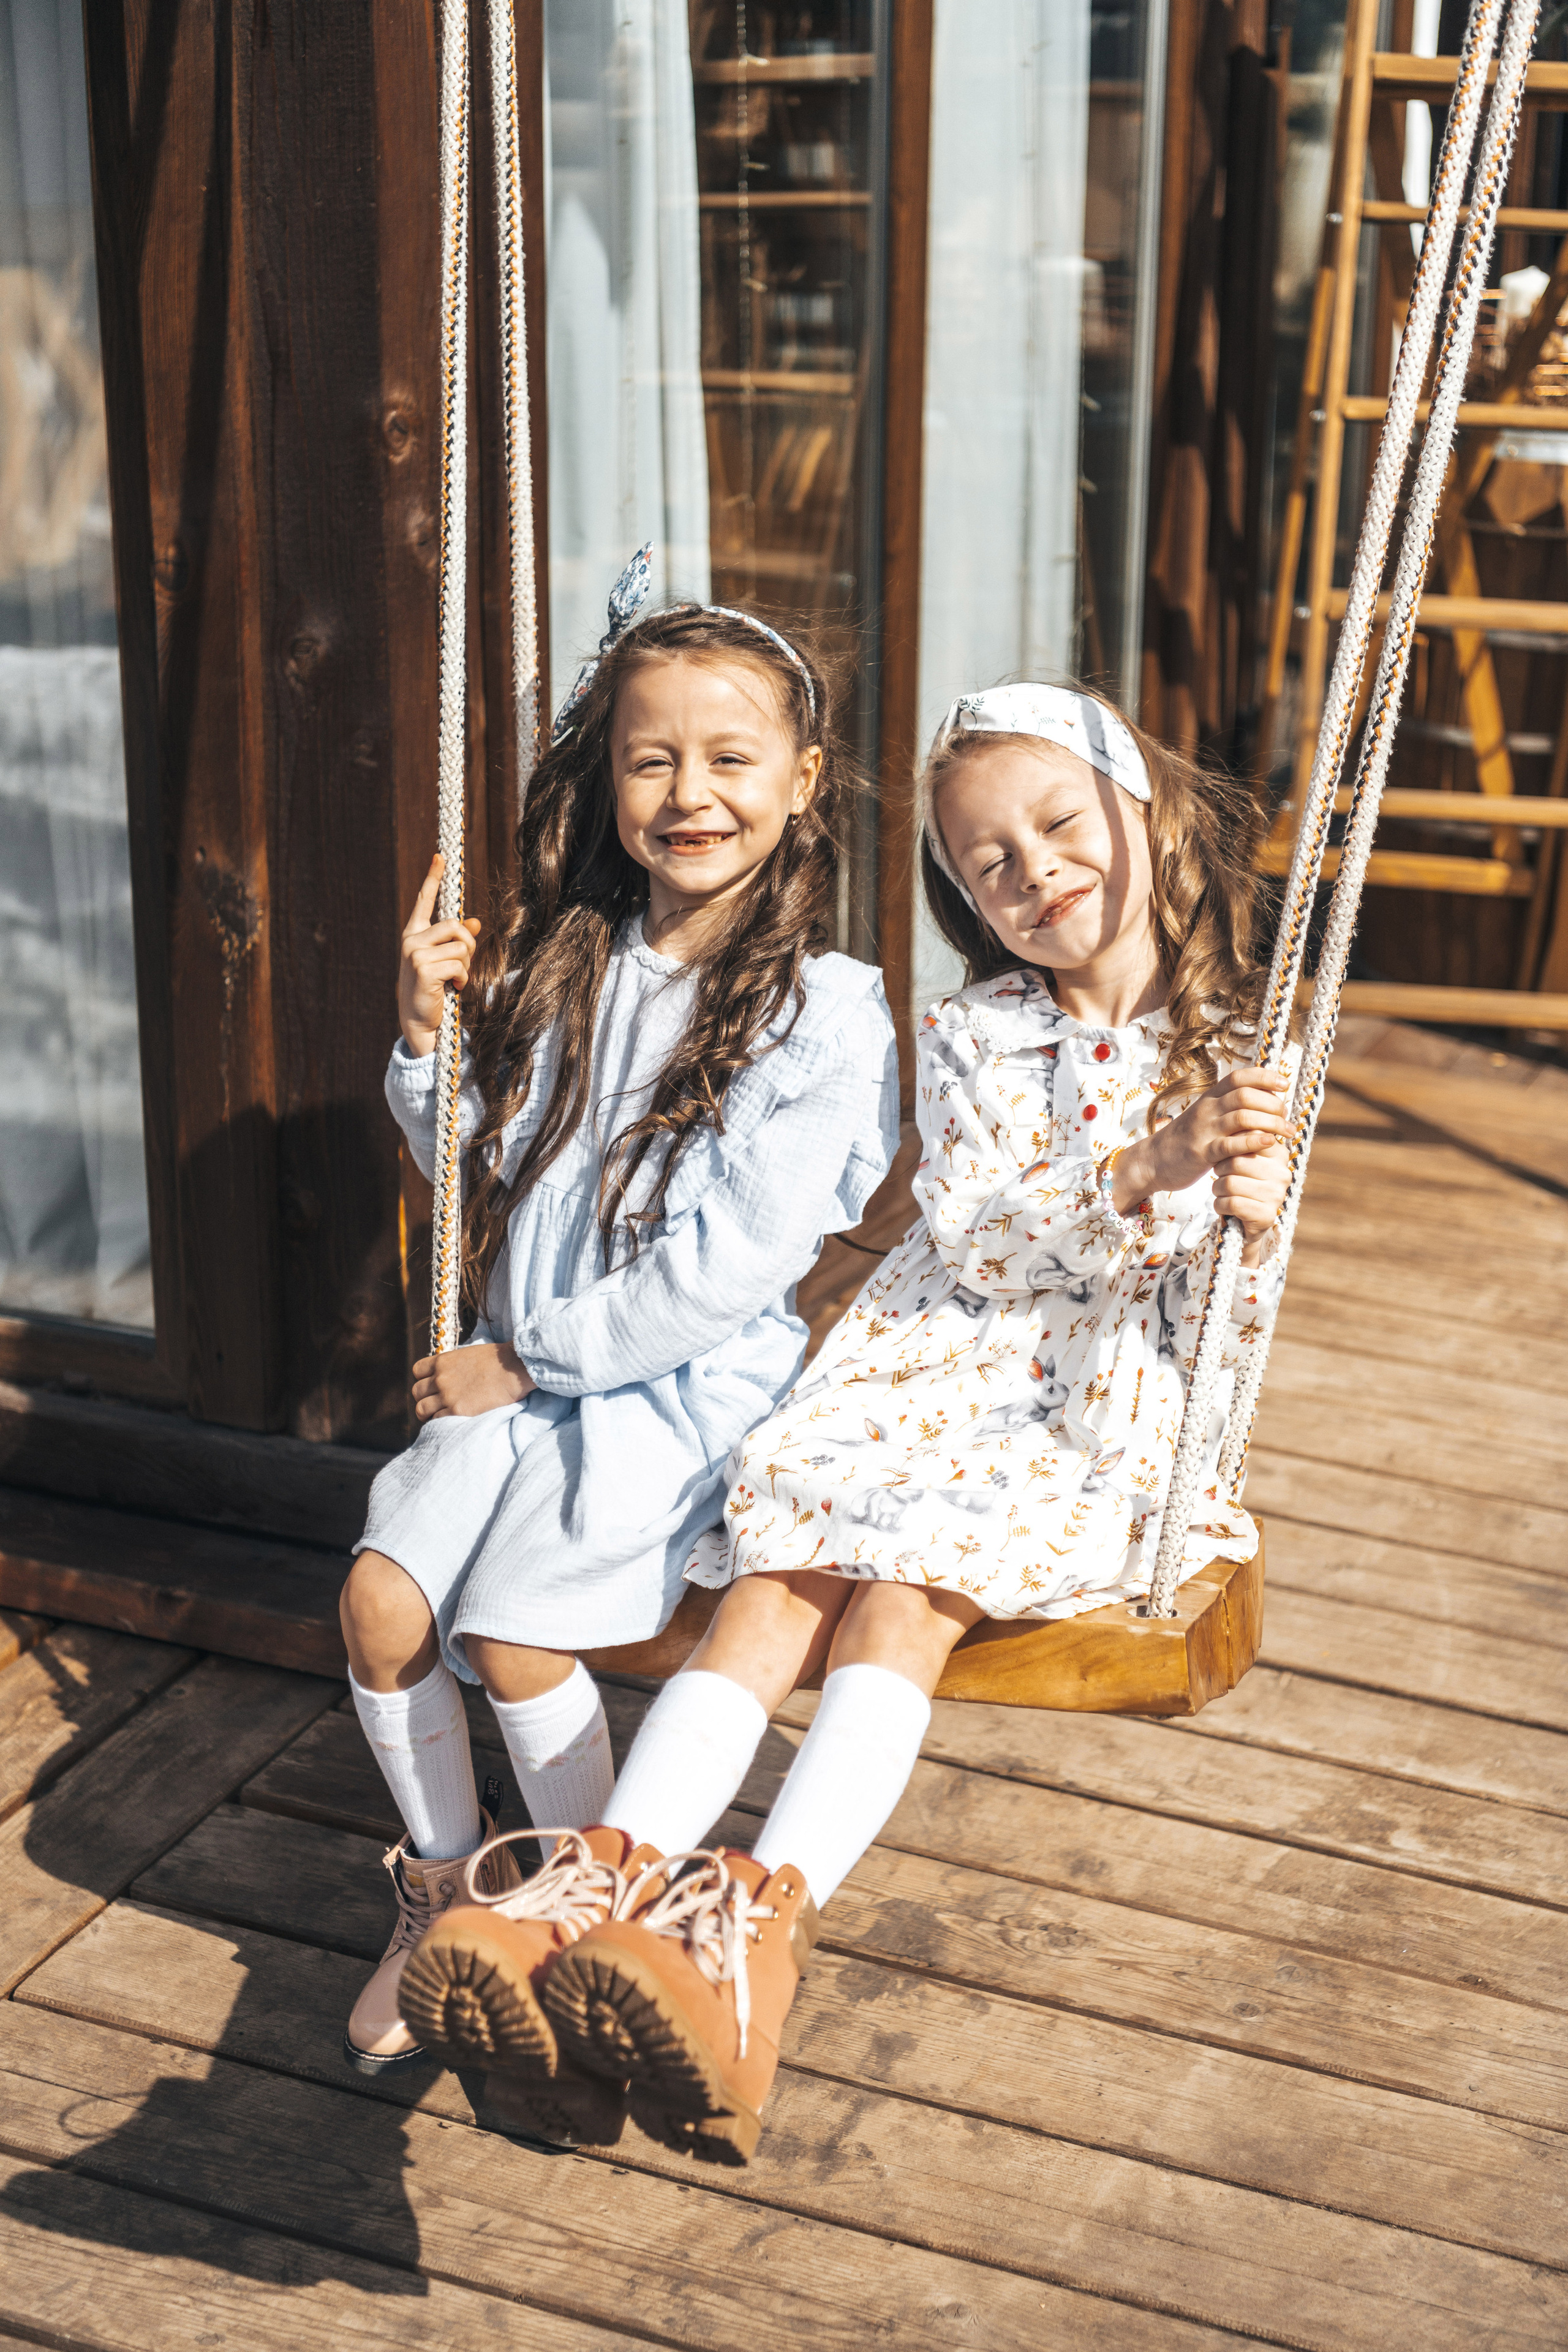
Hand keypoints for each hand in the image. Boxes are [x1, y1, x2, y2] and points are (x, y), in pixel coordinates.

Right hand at [399, 853, 481, 1056]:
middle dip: (468, 946)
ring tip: (454, 980)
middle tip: (463, 965)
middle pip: (455, 925)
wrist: (421, 1021)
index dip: (433, 877)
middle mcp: (411, 940)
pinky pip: (459, 964)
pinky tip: (452, 988)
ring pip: (460, 946)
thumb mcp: (446, 961)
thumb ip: (458, 941)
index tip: (441, 856)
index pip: (424, 900)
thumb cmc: (434, 990)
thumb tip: (475, 922)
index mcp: (414, 934)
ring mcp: (414, 953)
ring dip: (466, 966)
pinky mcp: (423, 969)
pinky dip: (463, 978)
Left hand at [412, 1342, 533, 1422]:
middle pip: (417, 1392)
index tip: (432, 1386)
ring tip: (437, 1416)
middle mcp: (440, 1378)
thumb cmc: (498, 1360)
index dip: (423, 1380)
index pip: (417, 1371)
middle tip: (434, 1405)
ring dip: (427, 1414)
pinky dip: (439, 1422)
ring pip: (421, 1409)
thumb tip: (451, 1375)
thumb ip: (454, 1366)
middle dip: (423, 1398)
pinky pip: (436, 1420)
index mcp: (442, 1361)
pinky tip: (450, 1420)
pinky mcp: (457, 1411)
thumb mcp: (468, 1355)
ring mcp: (447, 1395)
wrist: (513, 1368)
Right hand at [1112, 1067, 1290, 1259]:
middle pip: (1245, 1095)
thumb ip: (1230, 1106)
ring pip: (1242, 1117)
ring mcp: (1204, 1131)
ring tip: (1287, 1131)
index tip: (1284, 1085)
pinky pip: (1231, 1144)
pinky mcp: (1202, 1153)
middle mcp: (1207, 1109)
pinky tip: (1269, 1143)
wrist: (1153, 1161)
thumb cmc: (1188, 1138)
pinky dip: (1254, 1142)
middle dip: (1273, 1104)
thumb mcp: (1207, 1115)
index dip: (1265, 1076)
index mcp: (1210, 1097)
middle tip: (1286, 1117)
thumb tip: (1266, 1098)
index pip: (1239, 1077)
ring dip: (1271, 1123)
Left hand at [1214, 1136, 1291, 1264]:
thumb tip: (1237, 1108)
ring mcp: (1276, 1195)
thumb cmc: (1241, 1182)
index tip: (1226, 1153)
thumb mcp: (1243, 1156)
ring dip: (1218, 1188)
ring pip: (1230, 1183)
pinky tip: (1224, 1205)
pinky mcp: (1266, 1215)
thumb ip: (1244, 1136)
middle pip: (1236, 1161)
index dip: (1229, 1145)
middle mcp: (1282, 1173)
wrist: (1246, 1222)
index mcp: (1279, 1153)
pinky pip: (1231, 1203)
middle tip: (1221, 1175)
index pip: (1249, 1138)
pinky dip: (1219, 1205)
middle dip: (1220, 1169)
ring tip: (1222, 1191)